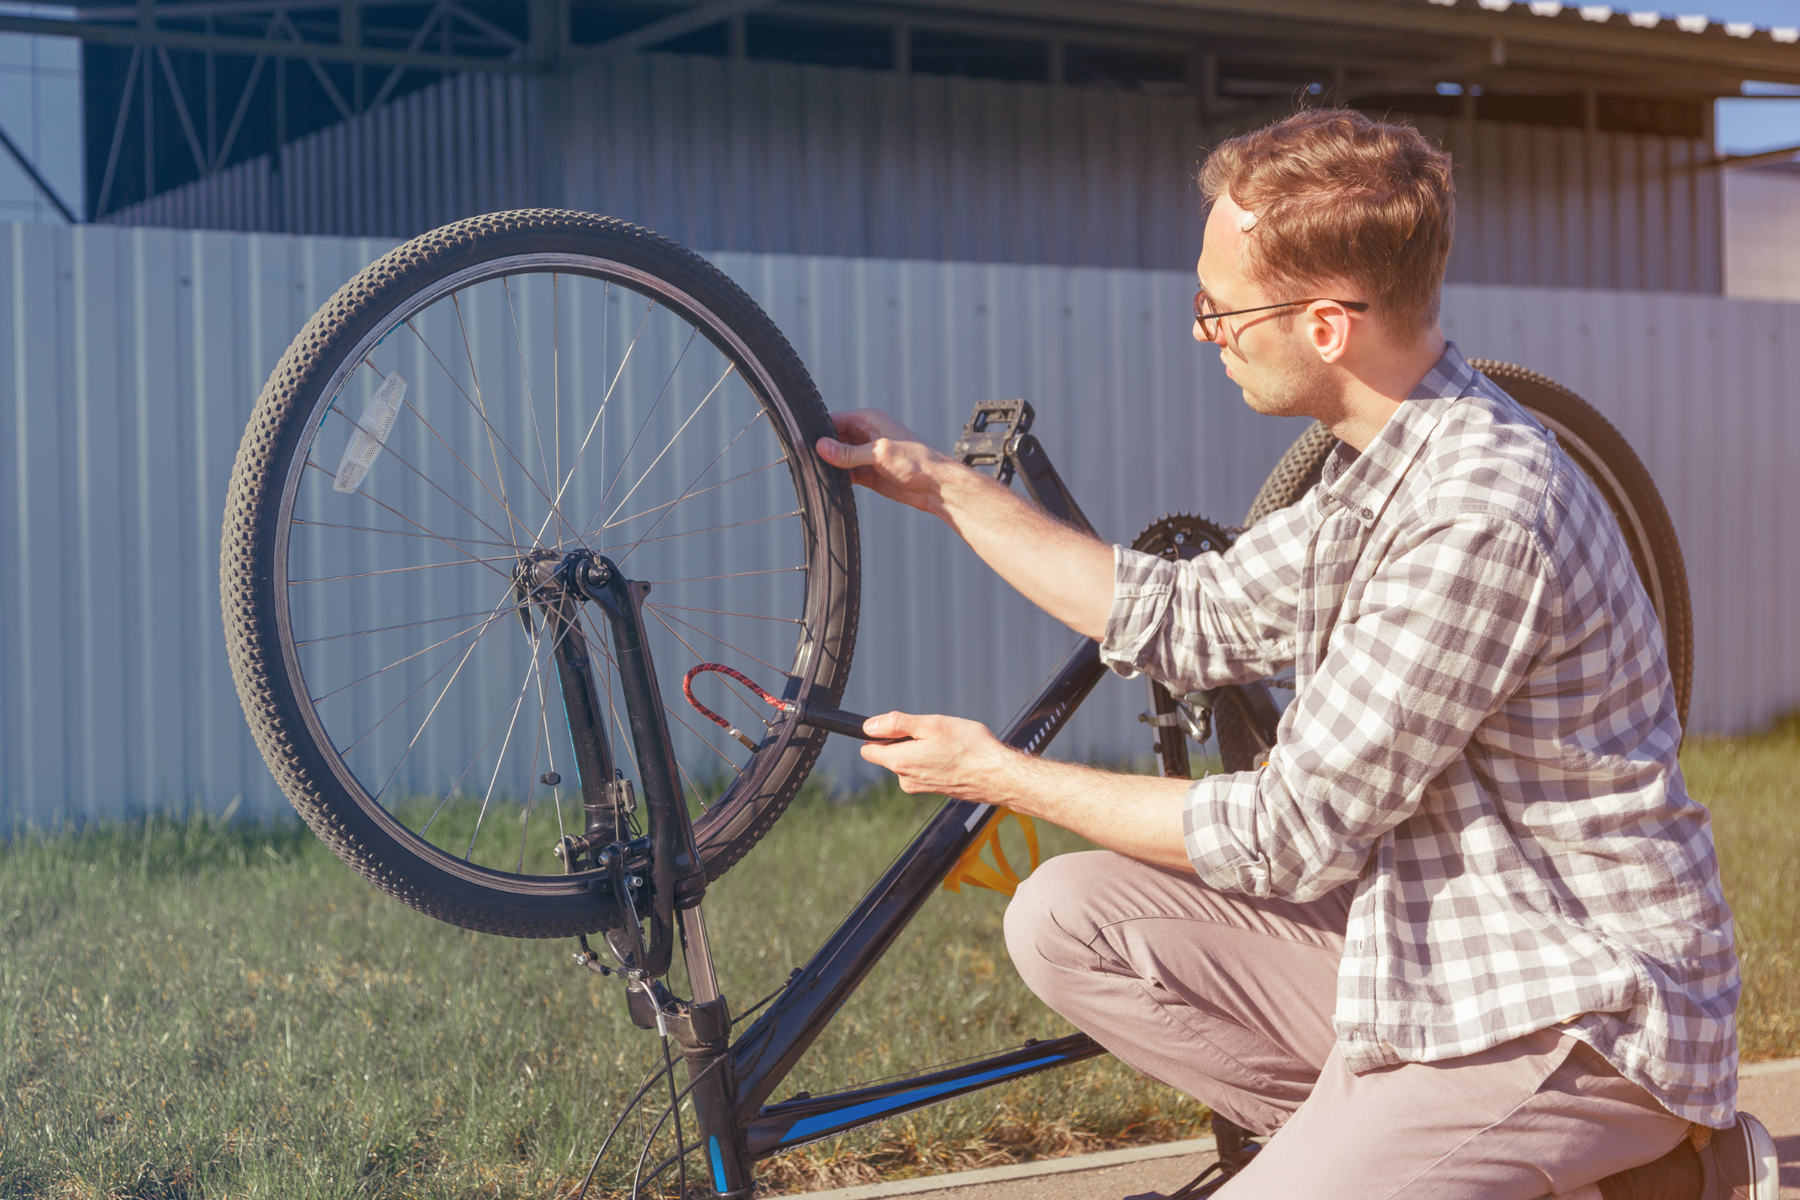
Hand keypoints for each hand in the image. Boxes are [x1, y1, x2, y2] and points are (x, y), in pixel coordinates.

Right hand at [815, 410, 951, 513]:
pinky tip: (830, 482)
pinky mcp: (868, 473)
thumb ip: (849, 452)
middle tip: (807, 460)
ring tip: (817, 471)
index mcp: (870, 420)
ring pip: (838, 457)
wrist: (937, 487)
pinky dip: (838, 477)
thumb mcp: (880, 453)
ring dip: (830, 464)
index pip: (835, 420)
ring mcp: (866, 455)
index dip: (819, 430)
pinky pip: (846, 473)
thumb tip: (822, 447)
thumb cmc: (918, 462)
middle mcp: (867, 435)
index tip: (802, 441)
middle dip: (823, 449)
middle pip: (834, 439)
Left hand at [858, 711, 1016, 802]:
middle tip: (933, 733)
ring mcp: (921, 787)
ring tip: (948, 744)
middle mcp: (906, 780)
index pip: (869, 750)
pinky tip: (954, 754)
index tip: (898, 727)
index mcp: (900, 763)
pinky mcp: (935, 790)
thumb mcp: (931, 724)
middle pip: (891, 754)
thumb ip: (896, 724)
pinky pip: (925, 768)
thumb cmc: (970, 748)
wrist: (999, 776)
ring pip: (910, 760)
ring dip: (923, 748)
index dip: (879, 734)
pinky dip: (935, 759)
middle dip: (907, 740)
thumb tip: (869, 726)